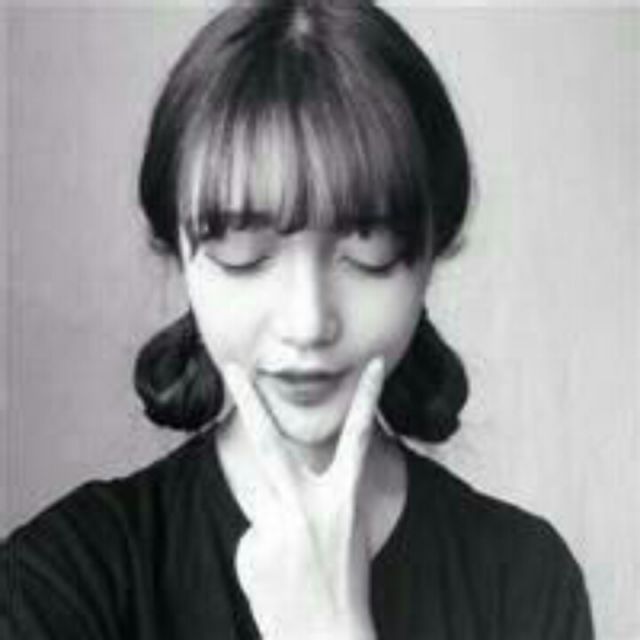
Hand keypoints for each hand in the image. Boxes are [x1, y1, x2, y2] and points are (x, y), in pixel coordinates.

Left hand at [222, 358, 384, 639]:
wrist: (327, 639)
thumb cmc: (342, 581)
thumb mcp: (345, 530)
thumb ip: (315, 497)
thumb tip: (275, 490)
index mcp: (343, 499)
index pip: (360, 436)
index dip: (369, 397)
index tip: (374, 363)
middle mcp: (308, 505)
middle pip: (271, 441)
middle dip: (251, 399)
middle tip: (232, 365)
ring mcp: (276, 526)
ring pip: (263, 502)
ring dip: (276, 528)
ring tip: (294, 567)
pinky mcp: (251, 547)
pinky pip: (255, 535)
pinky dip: (265, 552)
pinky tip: (278, 579)